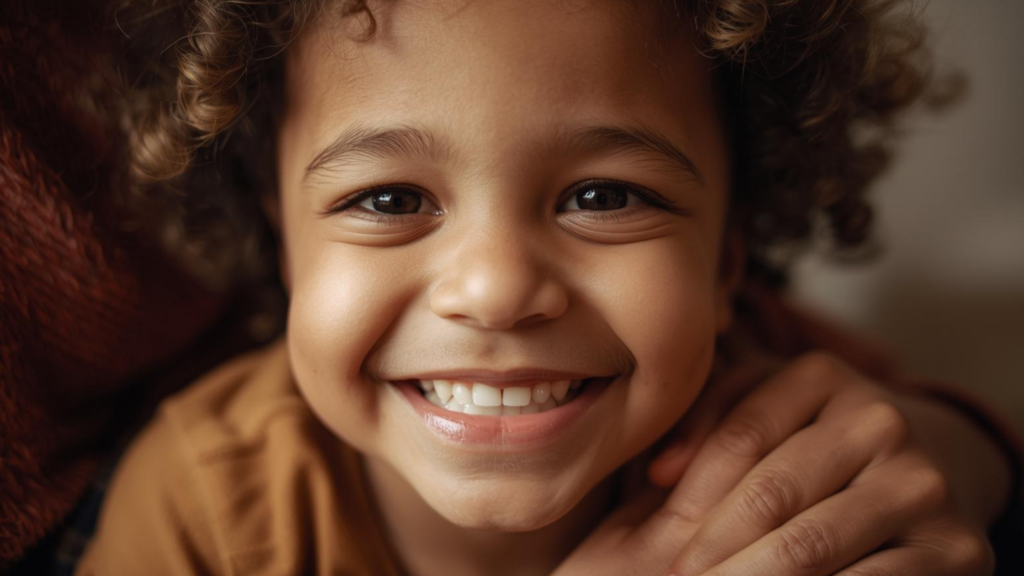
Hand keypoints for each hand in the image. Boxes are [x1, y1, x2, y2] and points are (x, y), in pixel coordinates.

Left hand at [647, 350, 997, 575]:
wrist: (928, 471)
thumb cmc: (813, 440)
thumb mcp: (760, 408)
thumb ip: (705, 424)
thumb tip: (660, 473)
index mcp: (824, 376)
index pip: (739, 439)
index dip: (689, 496)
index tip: (661, 537)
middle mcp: (882, 422)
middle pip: (770, 495)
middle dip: (710, 547)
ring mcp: (923, 485)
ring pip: (808, 546)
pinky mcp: (956, 549)